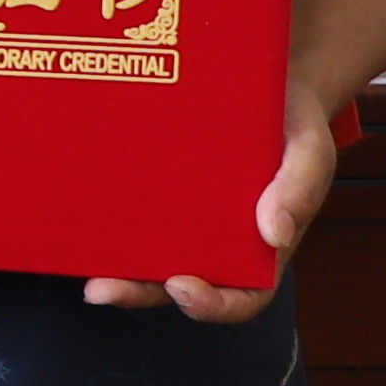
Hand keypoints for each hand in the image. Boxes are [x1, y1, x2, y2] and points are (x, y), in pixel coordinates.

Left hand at [86, 76, 341, 324]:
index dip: (210, 305)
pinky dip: (104, 221)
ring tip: (79, 266)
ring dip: (112, 268)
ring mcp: (181, 220)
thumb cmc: (295, 125)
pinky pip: (130, 213)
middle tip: (102, 290)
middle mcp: (215, 243)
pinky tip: (76, 213)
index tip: (182, 287)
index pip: (239, 298)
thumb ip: (298, 189)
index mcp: (260, 249)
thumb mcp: (310, 151)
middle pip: (175, 285)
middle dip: (138, 293)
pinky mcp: (155, 191)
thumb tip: (276, 235)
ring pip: (144, 256)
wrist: (268, 81)